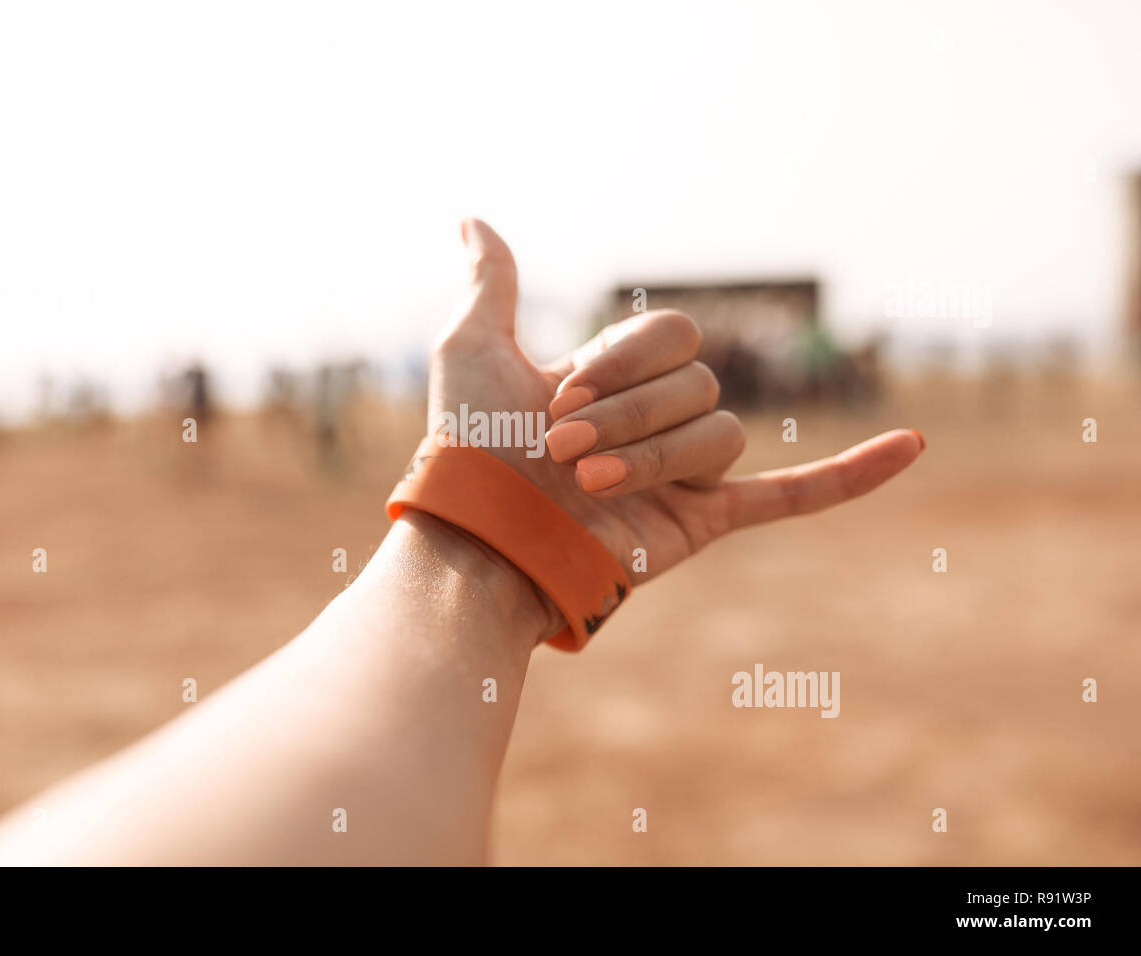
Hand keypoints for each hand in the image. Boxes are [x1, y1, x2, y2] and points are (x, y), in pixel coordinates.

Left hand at [427, 219, 923, 624]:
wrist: (480, 543)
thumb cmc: (468, 452)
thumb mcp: (472, 350)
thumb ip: (491, 285)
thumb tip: (474, 218)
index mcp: (618, 378)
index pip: (672, 336)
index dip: (625, 360)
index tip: (558, 395)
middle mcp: (655, 421)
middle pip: (699, 384)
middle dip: (631, 413)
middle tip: (563, 448)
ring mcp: (682, 474)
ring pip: (722, 434)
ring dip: (656, 456)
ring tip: (591, 484)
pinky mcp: (701, 523)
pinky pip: (791, 495)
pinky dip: (852, 474)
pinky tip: (911, 446)